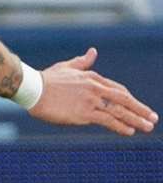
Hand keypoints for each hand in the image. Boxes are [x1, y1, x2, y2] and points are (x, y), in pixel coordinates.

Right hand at [26, 48, 157, 135]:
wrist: (32, 89)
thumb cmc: (46, 79)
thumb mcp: (67, 67)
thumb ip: (83, 62)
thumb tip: (93, 52)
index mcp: (93, 78)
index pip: (118, 90)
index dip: (130, 100)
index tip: (137, 107)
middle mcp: (96, 88)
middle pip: (125, 99)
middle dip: (141, 109)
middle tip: (153, 118)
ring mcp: (91, 101)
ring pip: (120, 111)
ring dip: (136, 120)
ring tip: (148, 127)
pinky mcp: (84, 113)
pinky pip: (108, 120)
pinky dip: (120, 126)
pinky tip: (130, 131)